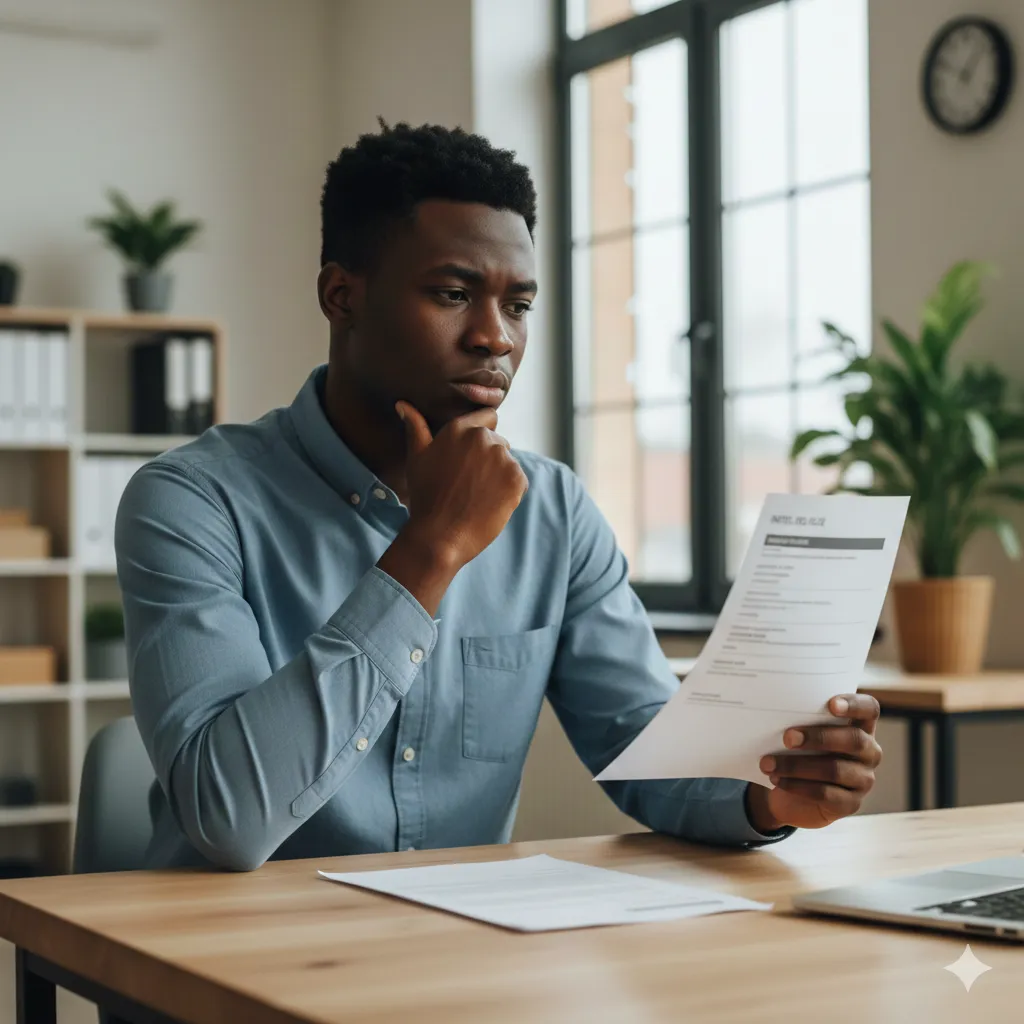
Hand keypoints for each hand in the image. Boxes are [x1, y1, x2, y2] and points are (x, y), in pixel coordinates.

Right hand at [396, 401, 527, 567]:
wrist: (440, 536)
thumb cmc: (425, 497)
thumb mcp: (417, 458)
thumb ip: (415, 427)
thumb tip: (402, 404)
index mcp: (460, 429)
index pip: (488, 417)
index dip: (482, 434)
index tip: (472, 455)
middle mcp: (483, 438)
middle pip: (498, 442)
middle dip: (488, 458)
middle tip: (469, 483)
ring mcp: (503, 458)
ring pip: (508, 462)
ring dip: (498, 475)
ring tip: (477, 495)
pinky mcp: (517, 479)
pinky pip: (519, 481)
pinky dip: (509, 492)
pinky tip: (488, 504)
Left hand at [746, 694, 881, 831]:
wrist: (793, 796)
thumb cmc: (799, 754)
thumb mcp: (802, 735)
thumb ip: (800, 721)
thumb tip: (776, 712)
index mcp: (860, 726)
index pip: (869, 709)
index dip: (854, 705)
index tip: (831, 704)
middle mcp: (868, 752)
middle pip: (854, 740)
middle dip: (819, 737)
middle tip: (788, 738)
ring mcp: (863, 779)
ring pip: (835, 770)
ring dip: (797, 765)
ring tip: (769, 763)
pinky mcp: (850, 804)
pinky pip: (825, 793)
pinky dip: (797, 786)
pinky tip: (777, 780)